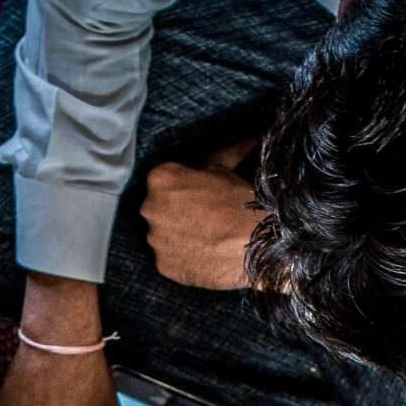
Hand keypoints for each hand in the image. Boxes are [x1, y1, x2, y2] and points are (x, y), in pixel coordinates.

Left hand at [140, 144, 260, 290]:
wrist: (256, 244)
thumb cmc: (241, 201)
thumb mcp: (224, 169)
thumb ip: (214, 157)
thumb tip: (239, 140)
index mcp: (160, 178)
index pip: (162, 180)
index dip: (181, 187)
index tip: (196, 194)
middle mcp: (149, 208)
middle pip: (157, 208)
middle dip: (174, 211)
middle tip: (201, 217)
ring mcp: (155, 239)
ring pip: (162, 234)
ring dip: (177, 235)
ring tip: (204, 238)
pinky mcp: (163, 265)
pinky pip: (169, 258)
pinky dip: (182, 257)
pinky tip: (202, 254)